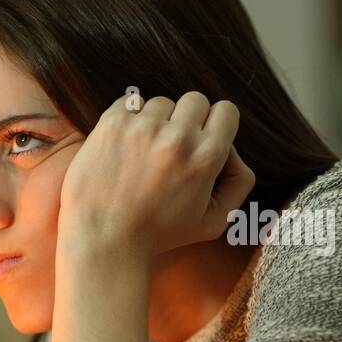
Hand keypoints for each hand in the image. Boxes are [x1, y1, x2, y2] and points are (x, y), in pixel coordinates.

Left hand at [57, 92, 255, 258]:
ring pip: (161, 103)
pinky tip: (123, 145)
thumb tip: (232, 150)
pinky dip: (128, 118)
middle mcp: (178, 137)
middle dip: (185, 121)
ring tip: (141, 153)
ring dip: (154, 122)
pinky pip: (129, 102)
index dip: (213, 125)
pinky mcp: (112, 125)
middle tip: (169, 149)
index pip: (226, 111)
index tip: (198, 141)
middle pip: (195, 101)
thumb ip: (239, 183)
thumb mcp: (212, 222)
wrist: (102, 240)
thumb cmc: (156, 235)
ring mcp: (143, 128)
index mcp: (206, 157)